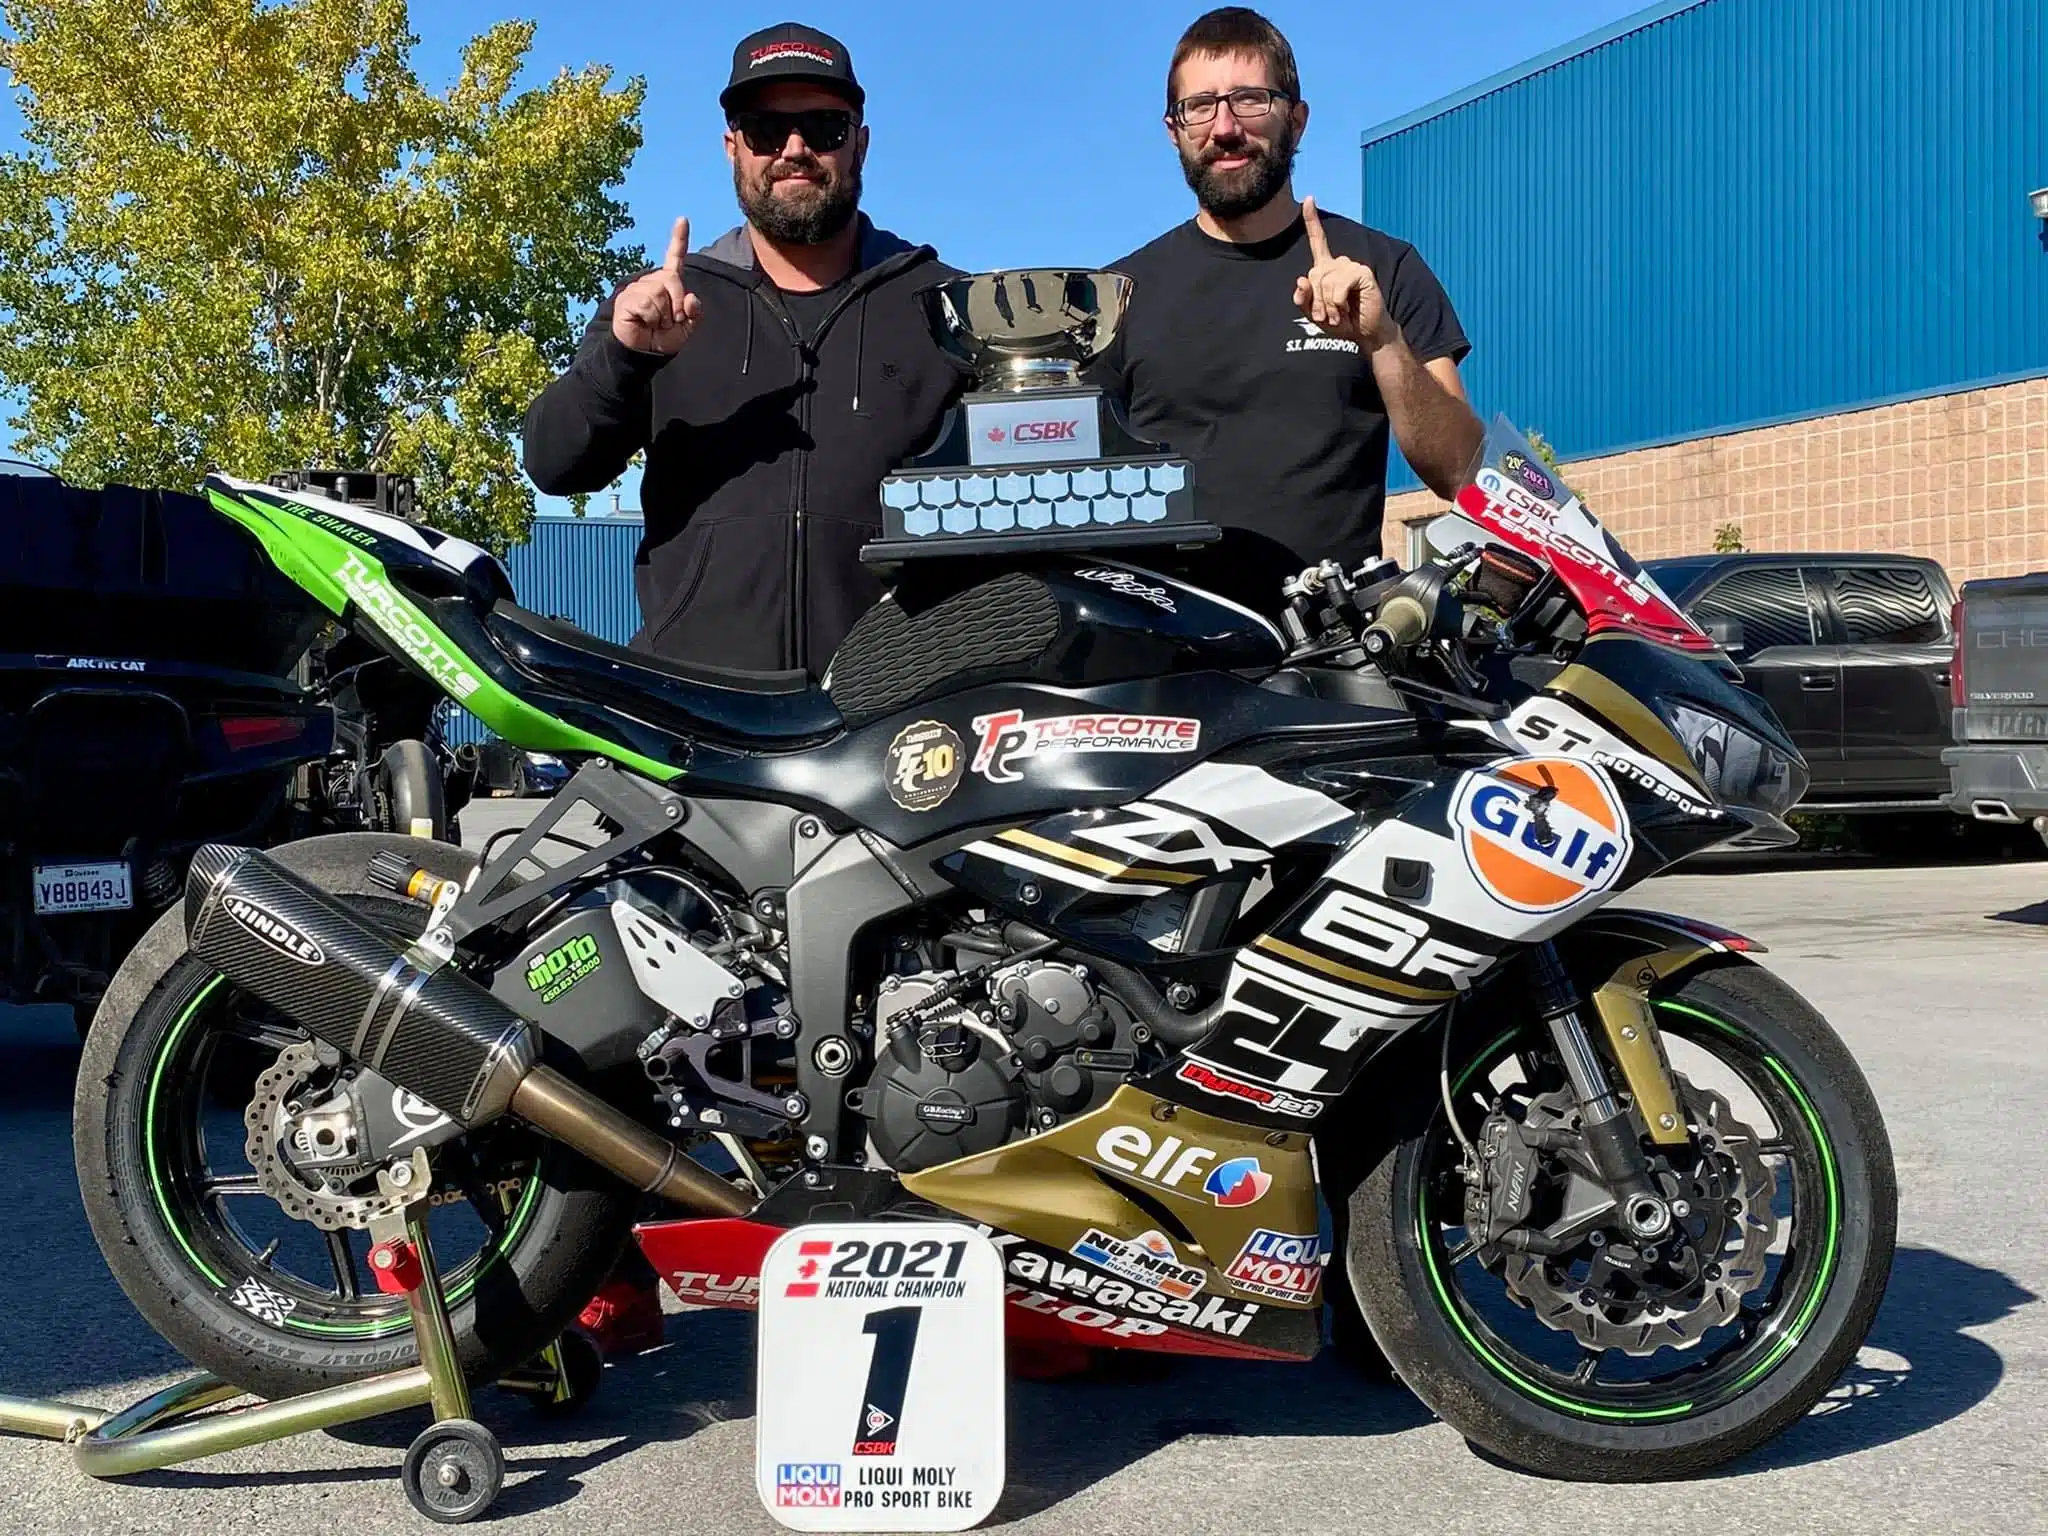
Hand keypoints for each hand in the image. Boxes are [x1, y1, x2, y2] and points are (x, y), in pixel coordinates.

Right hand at [612, 217, 702, 354]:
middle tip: (670, 321)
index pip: (674, 258)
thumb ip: (694, 313)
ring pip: (659, 293)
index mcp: (668, 284)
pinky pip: (647, 303)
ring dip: (663, 315)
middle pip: (672, 280)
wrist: (644, 354)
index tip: (683, 220)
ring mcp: (637, 289)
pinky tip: (644, 322)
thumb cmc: (664, 339)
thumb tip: (691, 298)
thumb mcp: (687, 328)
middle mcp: (652, 281)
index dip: (679, 239)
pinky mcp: (626, 299)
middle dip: (677, 305)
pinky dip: (651, 318)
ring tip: (655, 323)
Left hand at [1292, 197, 1398, 351]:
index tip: (1308, 199)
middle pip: (1313, 275)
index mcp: (1326, 268)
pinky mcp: (1362, 272)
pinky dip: (1337, 300)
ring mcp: (1351, 265)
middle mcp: (1339, 262)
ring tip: (1338, 314)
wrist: (1365, 333)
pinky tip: (1346, 307)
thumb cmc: (1341, 322)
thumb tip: (1301, 280)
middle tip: (1327, 316)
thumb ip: (1303, 300)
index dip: (1312, 221)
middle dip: (1316, 301)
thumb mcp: (1314, 314)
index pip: (1317, 241)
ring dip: (1327, 304)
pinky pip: (1339, 284)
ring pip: (1325, 280)